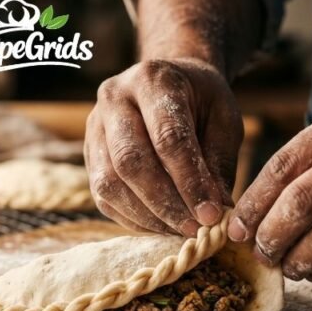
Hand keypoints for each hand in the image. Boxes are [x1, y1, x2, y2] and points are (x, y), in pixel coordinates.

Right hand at [85, 58, 243, 235]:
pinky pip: (103, 195)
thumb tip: (216, 214)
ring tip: (181, 230)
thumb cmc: (202, 101)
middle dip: (165, 203)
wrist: (167, 82)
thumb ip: (218, 163)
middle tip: (196, 228)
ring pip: (110, 182)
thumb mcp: (224, 120)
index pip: (168, 137)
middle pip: (131, 161)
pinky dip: (133, 218)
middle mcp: (114, 98)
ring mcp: (94, 126)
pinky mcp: (88, 153)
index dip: (190, 181)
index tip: (212, 214)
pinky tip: (162, 225)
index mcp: (153, 80)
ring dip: (148, 216)